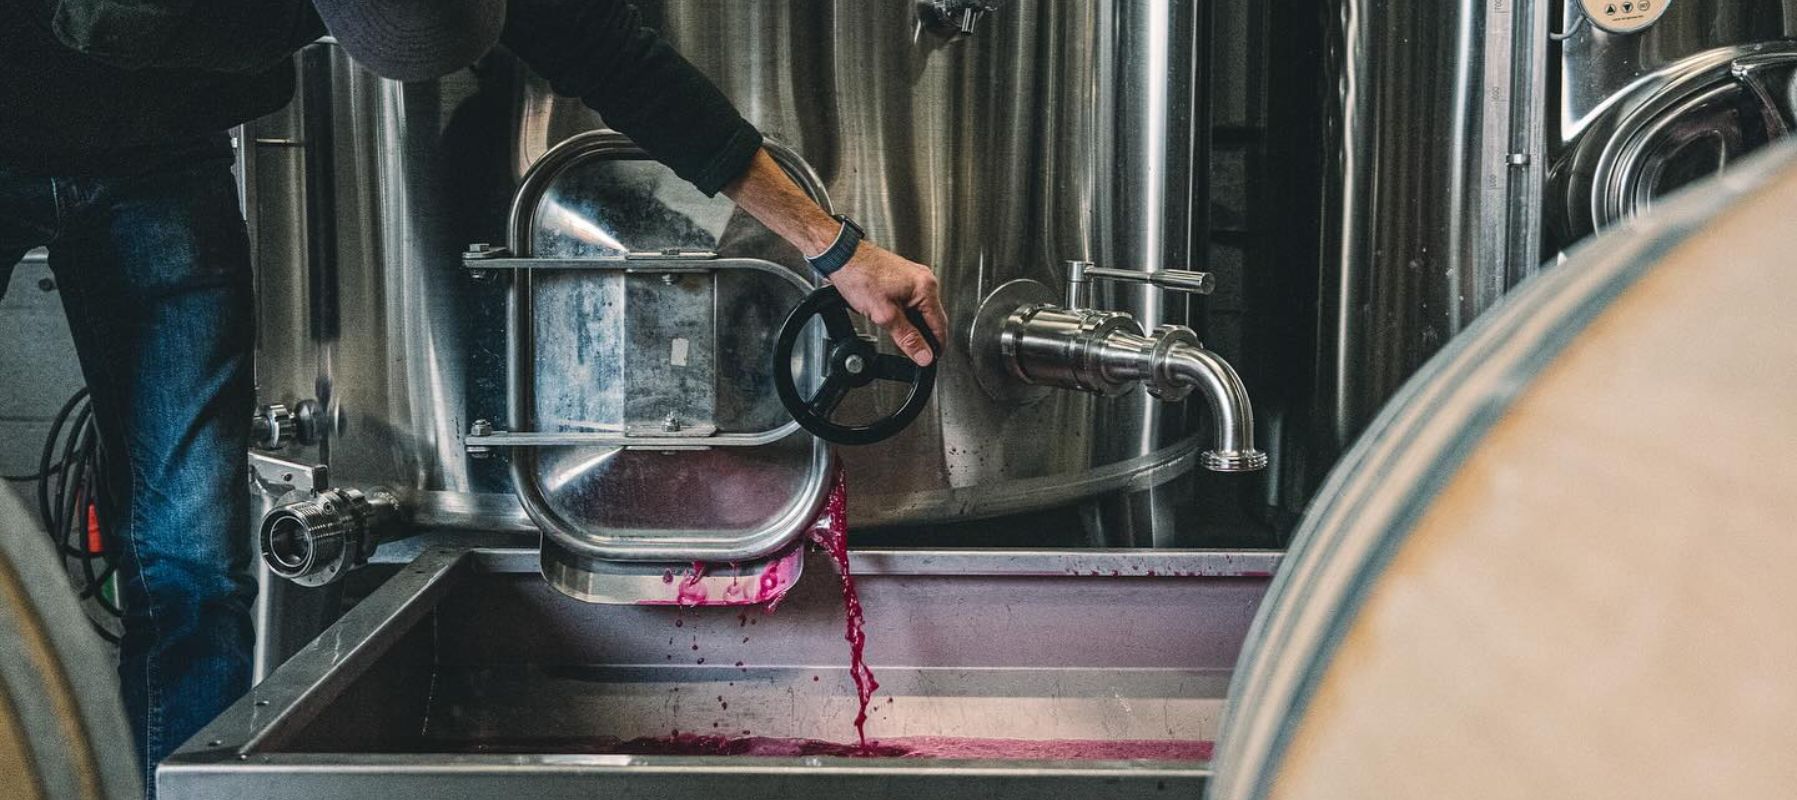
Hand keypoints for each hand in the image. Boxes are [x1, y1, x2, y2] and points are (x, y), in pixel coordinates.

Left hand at [830, 243, 949, 366]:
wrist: (842, 256)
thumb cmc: (859, 276)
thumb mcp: (885, 315)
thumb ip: (908, 338)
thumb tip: (924, 355)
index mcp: (925, 287)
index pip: (940, 326)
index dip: (935, 347)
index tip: (929, 361)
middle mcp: (924, 280)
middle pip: (933, 319)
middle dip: (923, 337)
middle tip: (910, 352)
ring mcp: (914, 278)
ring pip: (921, 312)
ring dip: (913, 326)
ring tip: (896, 333)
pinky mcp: (904, 278)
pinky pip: (912, 303)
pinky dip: (906, 315)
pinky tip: (892, 319)